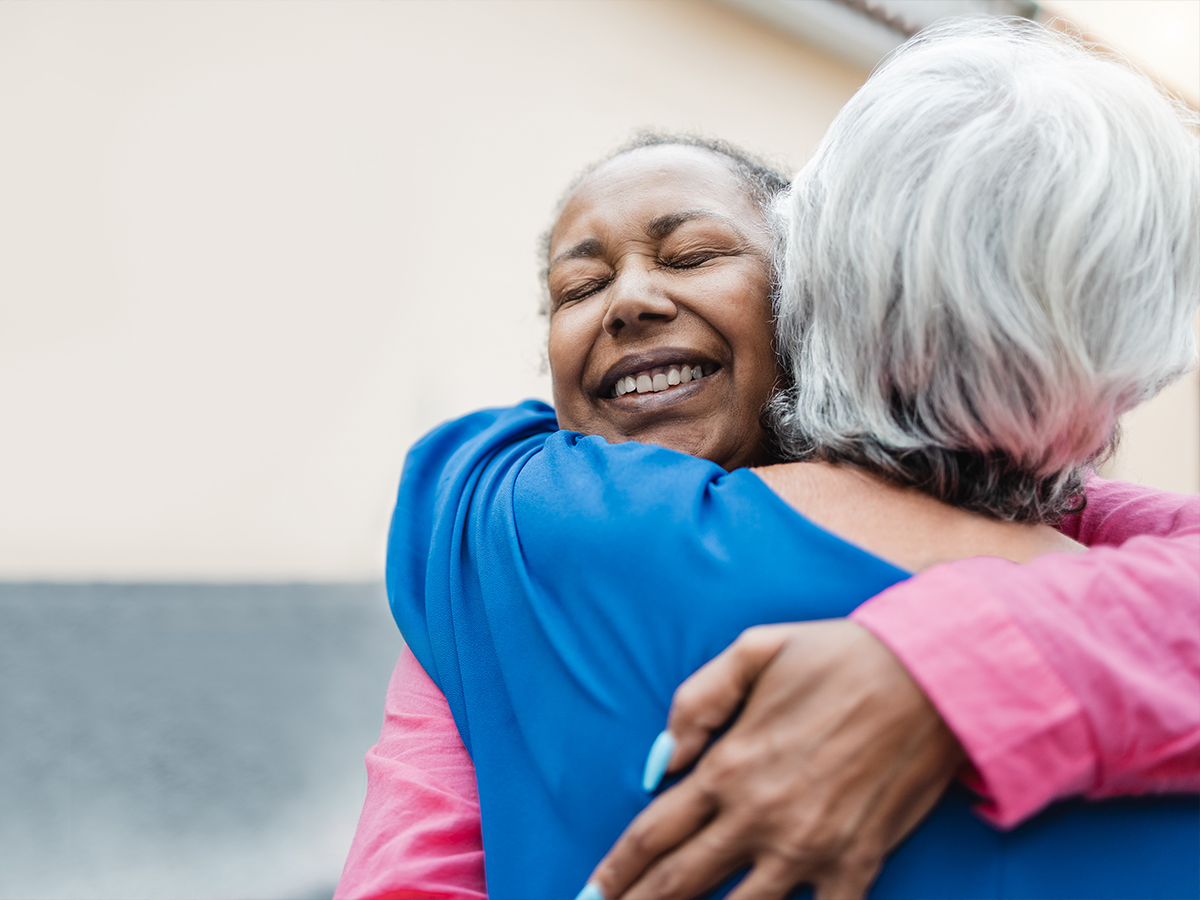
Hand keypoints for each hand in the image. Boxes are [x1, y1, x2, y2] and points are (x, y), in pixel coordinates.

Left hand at [585, 620, 965, 899]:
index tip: (591, 891)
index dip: (616, 870)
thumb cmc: (838, 656)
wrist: (930, 676)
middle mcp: (760, 815)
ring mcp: (809, 847)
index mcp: (730, 765)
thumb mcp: (753, 651)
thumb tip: (661, 760)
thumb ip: (696, 702)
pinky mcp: (858, 863)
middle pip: (681, 881)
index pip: (654, 832)